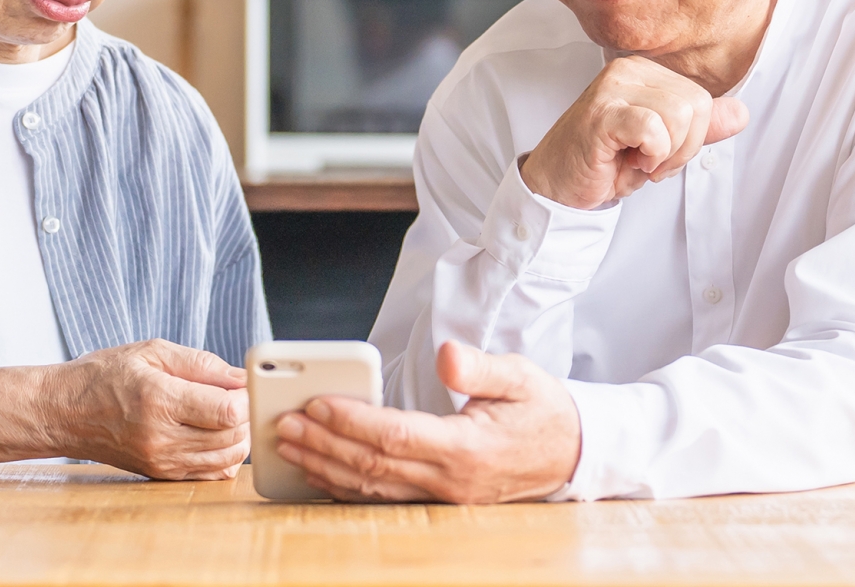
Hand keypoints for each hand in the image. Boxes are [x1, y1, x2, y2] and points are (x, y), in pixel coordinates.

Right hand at [0, 339, 248, 478]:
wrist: (64, 413)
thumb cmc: (105, 375)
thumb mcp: (151, 351)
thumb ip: (201, 364)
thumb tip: (242, 378)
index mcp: (160, 399)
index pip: (228, 412)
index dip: (245, 396)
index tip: (240, 383)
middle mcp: (161, 437)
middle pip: (233, 438)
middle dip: (246, 416)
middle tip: (236, 396)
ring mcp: (161, 461)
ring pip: (227, 459)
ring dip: (238, 437)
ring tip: (225, 413)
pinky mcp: (160, 475)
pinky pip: (210, 474)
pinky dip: (224, 456)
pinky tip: (214, 435)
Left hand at [272, 341, 579, 503]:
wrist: (572, 454)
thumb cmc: (543, 411)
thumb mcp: (522, 377)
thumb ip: (481, 368)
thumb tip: (447, 355)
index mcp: (467, 448)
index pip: (396, 436)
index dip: (352, 421)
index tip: (316, 403)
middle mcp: (450, 479)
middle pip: (373, 465)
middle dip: (323, 443)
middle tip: (283, 423)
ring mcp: (442, 496)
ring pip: (371, 487)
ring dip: (325, 467)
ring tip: (289, 445)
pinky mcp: (437, 499)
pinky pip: (382, 496)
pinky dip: (345, 485)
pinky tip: (318, 470)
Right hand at [520, 55, 748, 209]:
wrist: (557, 186)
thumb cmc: (604, 162)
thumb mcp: (662, 146)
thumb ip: (699, 128)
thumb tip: (741, 114)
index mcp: (645, 72)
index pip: (702, 99)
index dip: (691, 139)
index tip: (659, 153)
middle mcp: (628, 71)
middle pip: (697, 106)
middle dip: (682, 148)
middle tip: (648, 161)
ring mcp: (612, 88)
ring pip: (679, 117)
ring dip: (664, 155)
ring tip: (635, 160)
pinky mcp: (601, 112)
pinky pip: (653, 129)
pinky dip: (650, 155)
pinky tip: (625, 160)